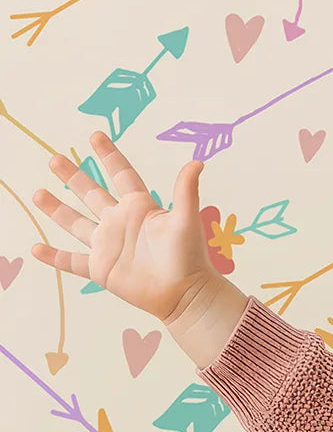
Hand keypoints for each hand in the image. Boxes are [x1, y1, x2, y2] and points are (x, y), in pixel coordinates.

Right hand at [30, 131, 218, 322]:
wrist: (186, 295)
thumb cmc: (190, 258)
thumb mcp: (186, 220)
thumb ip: (186, 191)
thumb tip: (197, 162)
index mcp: (139, 207)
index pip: (121, 175)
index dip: (109, 155)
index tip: (96, 135)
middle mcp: (120, 223)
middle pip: (90, 193)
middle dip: (72, 176)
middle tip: (54, 159)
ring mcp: (108, 246)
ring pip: (75, 223)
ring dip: (56, 209)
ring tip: (38, 193)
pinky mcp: (101, 269)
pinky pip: (72, 261)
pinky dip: (54, 256)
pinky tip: (36, 248)